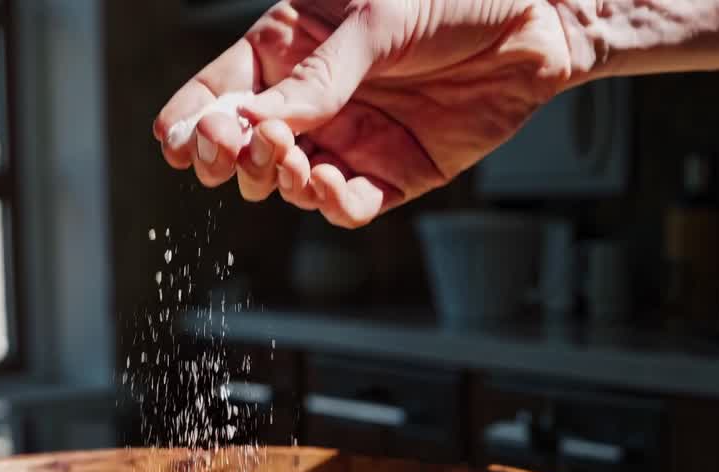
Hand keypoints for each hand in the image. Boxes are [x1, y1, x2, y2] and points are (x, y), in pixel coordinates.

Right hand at [153, 0, 583, 227]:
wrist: (542, 16)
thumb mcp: (375, 23)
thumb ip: (317, 78)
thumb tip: (253, 125)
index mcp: (292, 47)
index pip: (221, 89)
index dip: (191, 119)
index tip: (176, 142)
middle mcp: (314, 100)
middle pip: (245, 146)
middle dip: (232, 157)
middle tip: (241, 150)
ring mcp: (350, 139)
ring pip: (291, 183)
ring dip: (281, 181)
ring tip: (294, 162)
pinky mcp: (393, 174)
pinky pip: (347, 205)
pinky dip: (331, 204)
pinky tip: (331, 184)